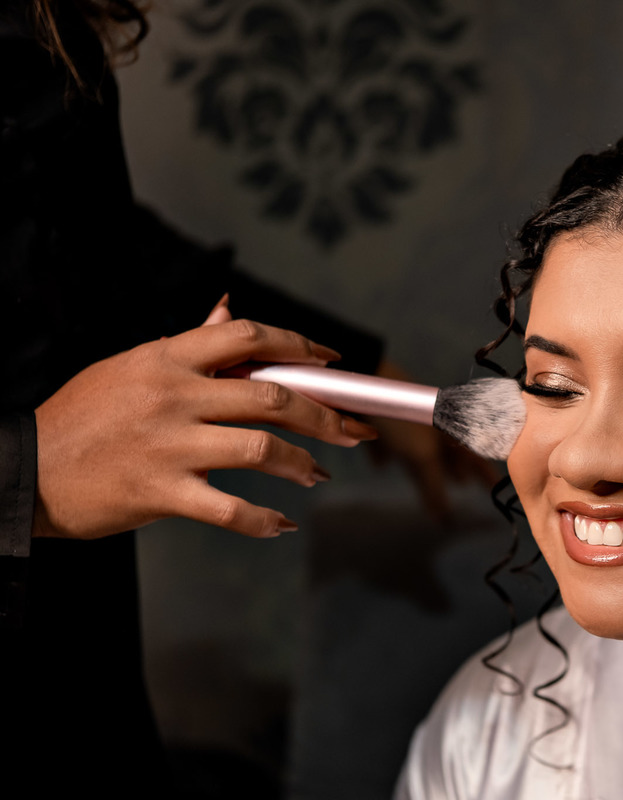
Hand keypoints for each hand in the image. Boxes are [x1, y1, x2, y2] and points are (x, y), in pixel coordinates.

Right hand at [33, 309, 376, 539]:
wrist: (24, 471)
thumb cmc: (82, 417)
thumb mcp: (130, 366)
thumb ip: (187, 344)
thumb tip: (227, 311)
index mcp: (167, 358)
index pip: (248, 337)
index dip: (300, 347)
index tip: (331, 363)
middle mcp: (173, 395)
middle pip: (272, 395)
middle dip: (325, 414)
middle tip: (351, 429)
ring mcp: (168, 445)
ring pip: (262, 449)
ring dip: (303, 464)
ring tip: (317, 474)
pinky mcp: (159, 492)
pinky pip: (229, 508)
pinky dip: (263, 521)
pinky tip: (279, 524)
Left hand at [366, 361, 497, 524]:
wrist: (365, 389)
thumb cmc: (401, 420)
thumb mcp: (423, 456)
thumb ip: (435, 487)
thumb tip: (445, 519)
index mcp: (451, 431)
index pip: (474, 456)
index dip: (484, 472)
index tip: (497, 485)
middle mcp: (433, 428)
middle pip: (450, 454)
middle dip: (459, 470)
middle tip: (468, 486)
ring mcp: (408, 426)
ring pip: (424, 452)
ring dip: (431, 467)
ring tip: (431, 479)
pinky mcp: (382, 427)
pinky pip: (391, 445)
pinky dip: (391, 456)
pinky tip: (382, 465)